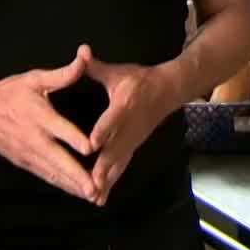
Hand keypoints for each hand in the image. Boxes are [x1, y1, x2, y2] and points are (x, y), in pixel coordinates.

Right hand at [0, 46, 97, 203]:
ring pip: (53, 172)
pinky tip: (78, 193)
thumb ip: (62, 74)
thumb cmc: (9, 92)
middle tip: (94, 188)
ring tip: (94, 196)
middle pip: (57, 159)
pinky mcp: (24, 162)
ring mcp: (28, 154)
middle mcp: (33, 138)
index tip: (89, 148)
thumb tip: (84, 58)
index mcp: (38, 115)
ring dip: (72, 185)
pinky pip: (47, 175)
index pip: (58, 128)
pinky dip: (62, 185)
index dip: (73, 138)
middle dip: (76, 175)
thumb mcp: (34, 79)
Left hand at [86, 55, 184, 203]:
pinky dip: (111, 182)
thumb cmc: (140, 80)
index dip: (103, 131)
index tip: (91, 144)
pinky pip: (122, 167)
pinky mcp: (134, 147)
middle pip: (116, 149)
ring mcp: (133, 139)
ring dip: (107, 180)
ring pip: (119, 162)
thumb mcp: (119, 72)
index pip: (112, 120)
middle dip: (103, 167)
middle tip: (90, 183)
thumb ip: (96, 67)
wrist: (169, 90)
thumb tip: (81, 52)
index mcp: (124, 105)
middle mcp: (130, 127)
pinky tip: (101, 198)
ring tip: (94, 197)